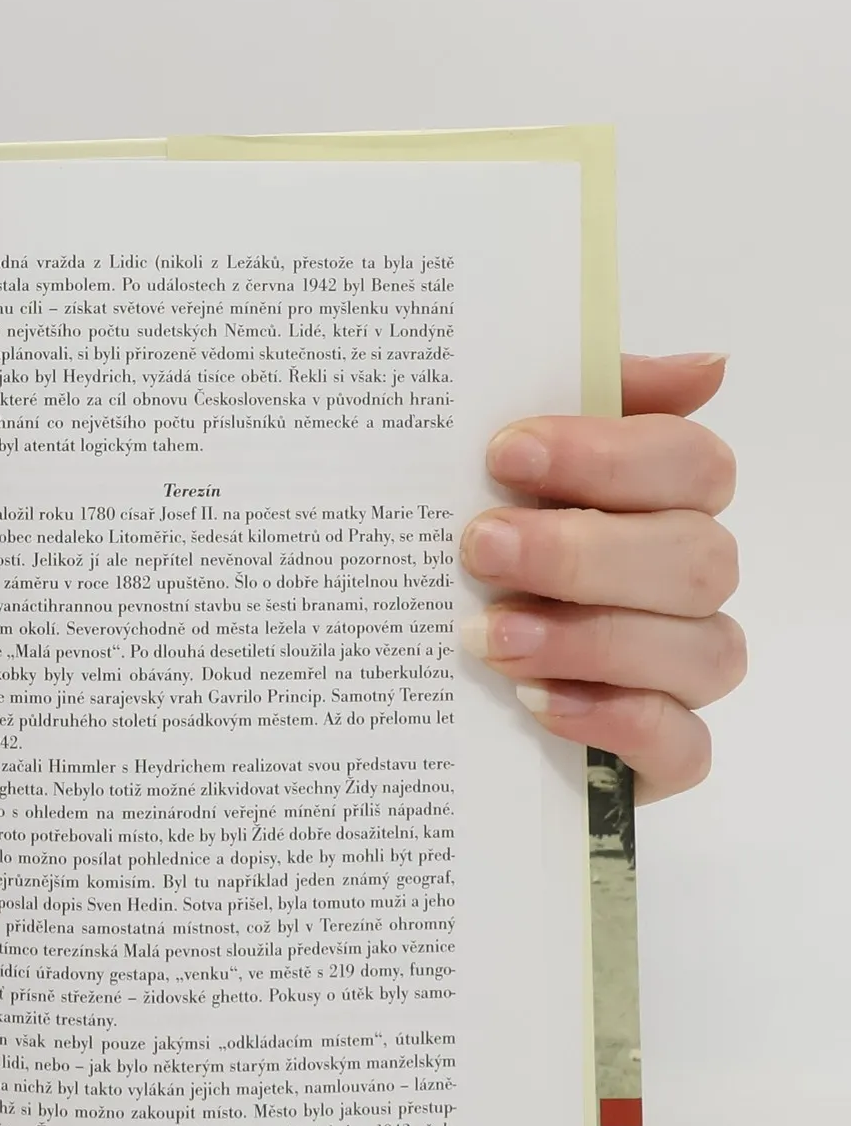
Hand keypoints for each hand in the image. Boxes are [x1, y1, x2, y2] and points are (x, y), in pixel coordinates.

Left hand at [461, 352, 741, 802]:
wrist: (418, 694)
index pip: (690, 464)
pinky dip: (614, 720)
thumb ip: (586, 404)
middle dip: (583, 551)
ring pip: (700, 651)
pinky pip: (683, 746)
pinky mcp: (661, 758)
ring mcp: (679, 675)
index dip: (608, 454)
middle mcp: (683, 587)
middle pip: (696, 557)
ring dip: (592, 639)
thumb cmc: (475, 567)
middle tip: (480, 547)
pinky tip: (538, 704)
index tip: (505, 453)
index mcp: (660, 507)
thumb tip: (707, 367)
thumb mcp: (498, 479)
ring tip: (492, 637)